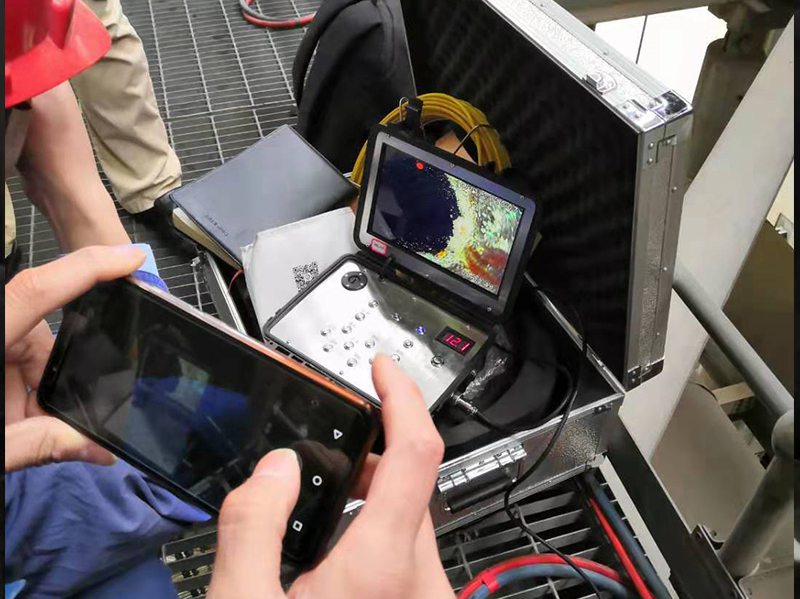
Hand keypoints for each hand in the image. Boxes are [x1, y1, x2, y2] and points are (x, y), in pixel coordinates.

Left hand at [5, 245, 144, 471]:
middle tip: (51, 427)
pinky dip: (17, 398)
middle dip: (56, 378)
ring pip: (25, 355)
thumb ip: (38, 444)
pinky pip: (10, 366)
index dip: (85, 267)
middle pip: (35, 336)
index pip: (34, 289)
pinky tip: (11, 427)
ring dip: (31, 396)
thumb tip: (102, 450)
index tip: (131, 256)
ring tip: (15, 436)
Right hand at [208, 354, 454, 598]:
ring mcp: (427, 596)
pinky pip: (410, 554)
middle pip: (411, 484)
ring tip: (320, 502)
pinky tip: (337, 552)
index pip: (417, 450)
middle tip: (323, 452)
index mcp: (383, 565)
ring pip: (411, 520)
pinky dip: (377, 534)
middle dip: (368, 456)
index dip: (402, 396)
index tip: (383, 370)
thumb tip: (276, 468)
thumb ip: (253, 528)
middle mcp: (422, 580)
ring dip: (371, 499)